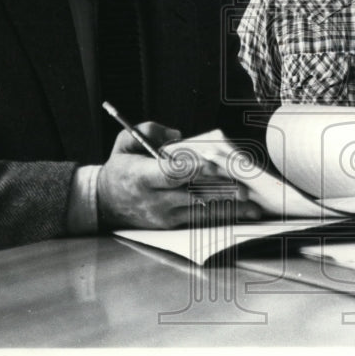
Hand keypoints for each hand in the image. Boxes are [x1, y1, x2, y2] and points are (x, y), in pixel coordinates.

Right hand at [96, 122, 262, 229]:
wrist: (103, 203)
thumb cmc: (120, 169)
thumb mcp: (125, 141)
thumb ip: (149, 130)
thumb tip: (177, 134)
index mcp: (141, 177)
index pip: (172, 174)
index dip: (194, 169)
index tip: (215, 165)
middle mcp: (154, 199)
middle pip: (192, 194)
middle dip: (220, 191)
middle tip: (245, 188)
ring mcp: (163, 215)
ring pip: (200, 211)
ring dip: (228, 209)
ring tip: (251, 206)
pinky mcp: (170, 224)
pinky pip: (199, 220)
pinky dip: (220, 216)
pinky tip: (239, 214)